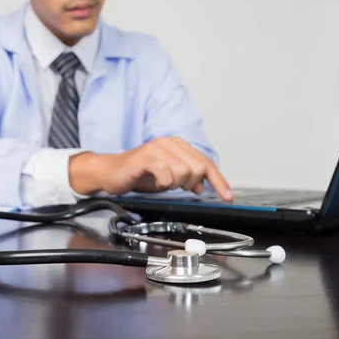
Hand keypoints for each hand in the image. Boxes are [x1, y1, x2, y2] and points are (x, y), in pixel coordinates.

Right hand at [69, 137, 232, 199]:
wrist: (111, 172)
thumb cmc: (139, 174)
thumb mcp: (168, 177)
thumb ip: (187, 179)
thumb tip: (201, 187)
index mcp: (178, 145)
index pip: (205, 163)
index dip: (218, 181)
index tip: (227, 196)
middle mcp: (169, 142)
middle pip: (197, 168)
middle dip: (189, 183)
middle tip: (173, 185)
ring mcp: (157, 147)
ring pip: (183, 171)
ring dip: (174, 184)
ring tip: (161, 182)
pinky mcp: (146, 156)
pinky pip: (166, 174)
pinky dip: (163, 183)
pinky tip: (155, 181)